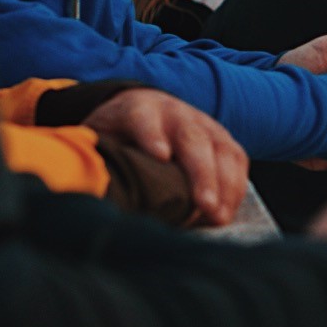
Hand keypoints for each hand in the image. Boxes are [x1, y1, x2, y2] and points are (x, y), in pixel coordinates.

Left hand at [81, 89, 247, 224]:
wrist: (141, 108)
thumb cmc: (115, 134)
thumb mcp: (97, 139)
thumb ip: (96, 159)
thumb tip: (90, 194)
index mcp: (137, 109)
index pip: (144, 119)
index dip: (152, 135)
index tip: (160, 156)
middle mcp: (175, 113)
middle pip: (191, 137)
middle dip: (201, 172)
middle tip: (204, 205)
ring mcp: (203, 123)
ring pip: (221, 148)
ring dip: (225, 184)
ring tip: (219, 217)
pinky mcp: (221, 137)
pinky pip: (237, 159)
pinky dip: (235, 187)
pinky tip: (227, 212)